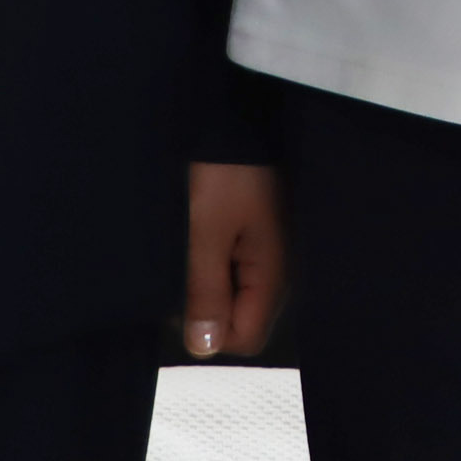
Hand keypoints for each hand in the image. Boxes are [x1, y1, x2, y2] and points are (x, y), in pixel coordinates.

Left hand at [183, 162, 283, 358]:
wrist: (235, 113)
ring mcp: (267, 245)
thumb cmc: (223, 168)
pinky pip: (232, 263)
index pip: (247, 337)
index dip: (211, 330)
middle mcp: (278, 264)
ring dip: (205, 276)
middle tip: (182, 263)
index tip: (183, 296)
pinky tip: (197, 228)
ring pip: (232, 288)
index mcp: (274, 271)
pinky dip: (209, 256)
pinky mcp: (255, 227)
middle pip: (240, 315)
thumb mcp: (205, 232)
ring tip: (189, 239)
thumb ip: (206, 293)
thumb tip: (204, 347)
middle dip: (205, 302)